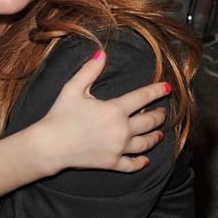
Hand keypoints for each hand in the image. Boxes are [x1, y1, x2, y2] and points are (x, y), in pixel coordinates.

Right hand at [42, 51, 168, 172]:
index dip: (157, 90)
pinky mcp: (111, 163)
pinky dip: (141, 162)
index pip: (144, 97)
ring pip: (145, 143)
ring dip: (155, 137)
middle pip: (150, 121)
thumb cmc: (59, 116)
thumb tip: (101, 53)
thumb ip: (89, 71)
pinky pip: (132, 164)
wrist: (50, 146)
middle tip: (163, 112)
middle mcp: (122, 129)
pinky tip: (145, 160)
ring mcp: (118, 148)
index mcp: (115, 109)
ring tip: (159, 134)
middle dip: (160, 115)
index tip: (167, 87)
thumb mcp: (72, 89)